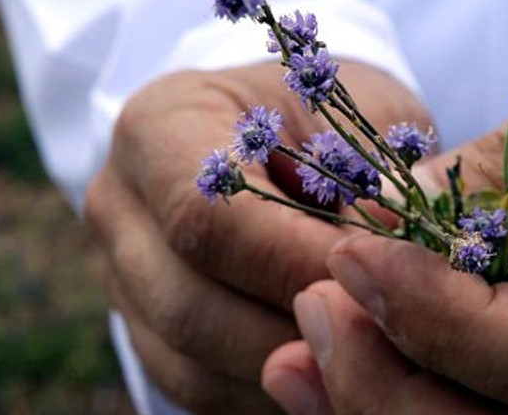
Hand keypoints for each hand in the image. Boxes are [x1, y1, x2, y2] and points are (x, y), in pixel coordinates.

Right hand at [83, 60, 430, 413]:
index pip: (206, 219)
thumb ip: (371, 169)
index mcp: (159, 127)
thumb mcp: (360, 120)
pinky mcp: (148, 338)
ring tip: (373, 355)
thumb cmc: (331, 122)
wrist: (294, 140)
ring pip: (194, 366)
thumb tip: (388, 231)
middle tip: (385, 333)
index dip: (296, 263)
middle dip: (298, 329)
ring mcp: (122, 282)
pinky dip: (274, 394)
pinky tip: (338, 372)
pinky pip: (203, 393)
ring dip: (292, 373)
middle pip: (191, 306)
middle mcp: (119, 207)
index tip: (379, 281)